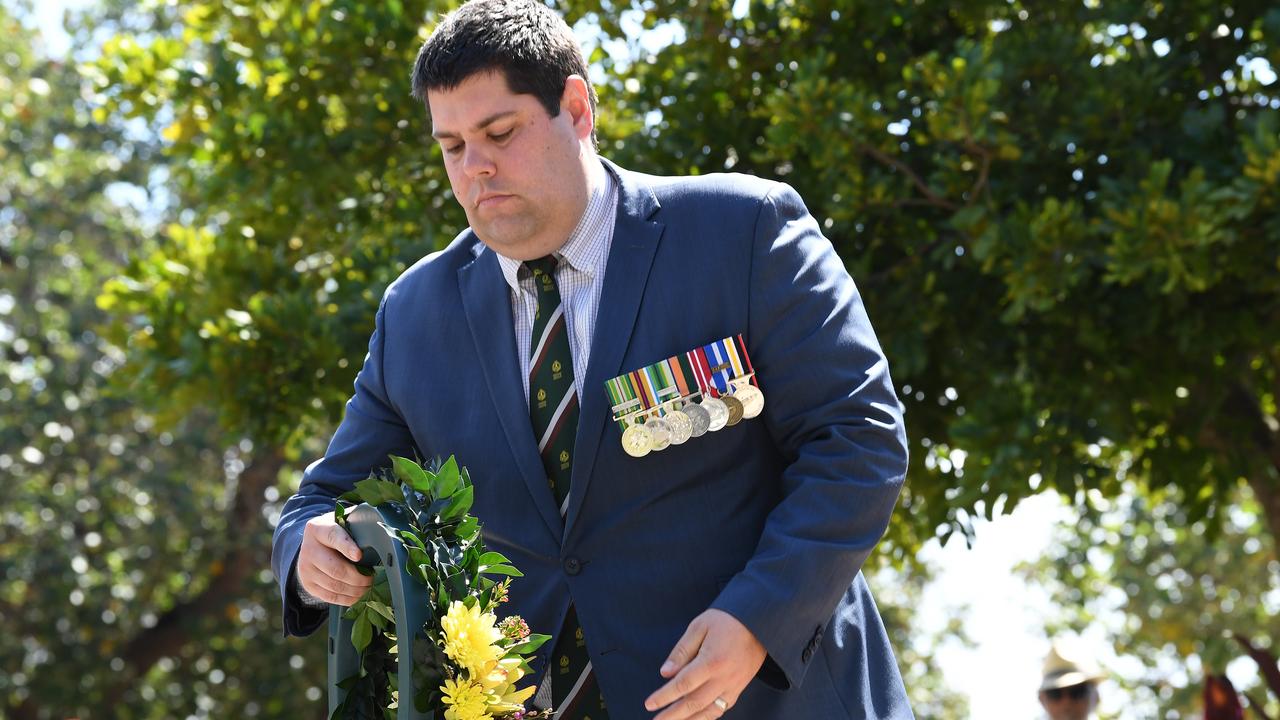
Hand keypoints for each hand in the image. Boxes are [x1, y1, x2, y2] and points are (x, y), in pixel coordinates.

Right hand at [296, 512, 372, 605]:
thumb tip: (379, 540)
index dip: (346, 546)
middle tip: (373, 578)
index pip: (332, 536)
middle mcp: (308, 549)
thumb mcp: (342, 523)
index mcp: (317, 528)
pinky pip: (330, 596)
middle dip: (358, 577)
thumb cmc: (336, 532)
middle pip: (335, 568)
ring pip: (334, 585)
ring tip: (368, 588)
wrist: (313, 543)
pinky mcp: (308, 584)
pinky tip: (358, 596)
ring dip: (355, 590)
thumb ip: (356, 527)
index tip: (359, 555)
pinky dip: (347, 599)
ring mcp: (306, 569)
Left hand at [644, 609, 766, 718]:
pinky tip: (695, 719)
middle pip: (693, 703)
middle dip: (673, 715)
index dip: (664, 696)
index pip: (683, 685)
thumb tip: (666, 673)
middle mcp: (723, 678)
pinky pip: (721, 709)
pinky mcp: (739, 688)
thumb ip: (681, 651)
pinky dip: (707, 717)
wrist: (760, 622)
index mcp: (712, 661)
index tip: (649, 704)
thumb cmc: (727, 620)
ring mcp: (733, 686)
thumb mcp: (699, 626)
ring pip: (708, 711)